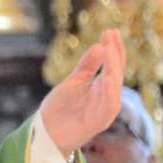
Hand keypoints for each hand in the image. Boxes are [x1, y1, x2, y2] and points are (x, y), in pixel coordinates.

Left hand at [39, 28, 126, 155]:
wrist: (46, 132)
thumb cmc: (61, 107)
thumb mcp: (74, 81)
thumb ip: (87, 66)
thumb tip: (99, 46)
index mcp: (103, 88)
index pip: (113, 65)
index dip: (114, 48)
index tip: (110, 30)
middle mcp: (107, 98)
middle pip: (116, 74)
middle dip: (114, 54)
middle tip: (109, 35)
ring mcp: (103, 112)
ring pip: (114, 89)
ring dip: (113, 70)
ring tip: (109, 51)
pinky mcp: (97, 124)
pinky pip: (107, 108)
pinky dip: (108, 94)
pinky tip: (106, 79)